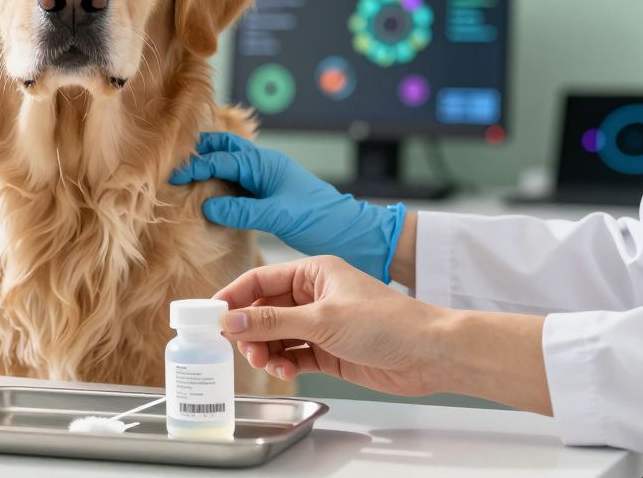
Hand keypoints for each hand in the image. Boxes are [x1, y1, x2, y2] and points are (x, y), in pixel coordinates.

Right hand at [170, 132, 404, 281]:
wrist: (356, 233)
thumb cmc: (322, 220)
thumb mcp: (279, 216)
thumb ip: (242, 210)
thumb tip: (207, 204)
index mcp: (266, 165)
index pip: (222, 159)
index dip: (195, 166)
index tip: (172, 177)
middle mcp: (266, 167)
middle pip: (225, 149)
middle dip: (201, 152)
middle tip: (176, 164)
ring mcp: (268, 180)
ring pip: (232, 164)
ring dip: (211, 166)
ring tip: (188, 175)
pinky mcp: (271, 196)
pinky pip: (240, 184)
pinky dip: (222, 184)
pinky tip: (211, 196)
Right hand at [215, 256, 550, 414]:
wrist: (430, 354)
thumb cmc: (388, 322)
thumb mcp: (322, 319)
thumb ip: (273, 321)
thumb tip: (232, 320)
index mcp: (314, 272)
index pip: (260, 279)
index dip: (234, 296)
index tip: (211, 315)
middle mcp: (314, 296)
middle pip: (264, 310)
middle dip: (250, 329)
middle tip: (241, 347)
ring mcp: (321, 324)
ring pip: (276, 336)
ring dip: (266, 350)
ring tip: (268, 363)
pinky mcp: (329, 351)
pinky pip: (293, 355)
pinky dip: (284, 363)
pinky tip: (286, 370)